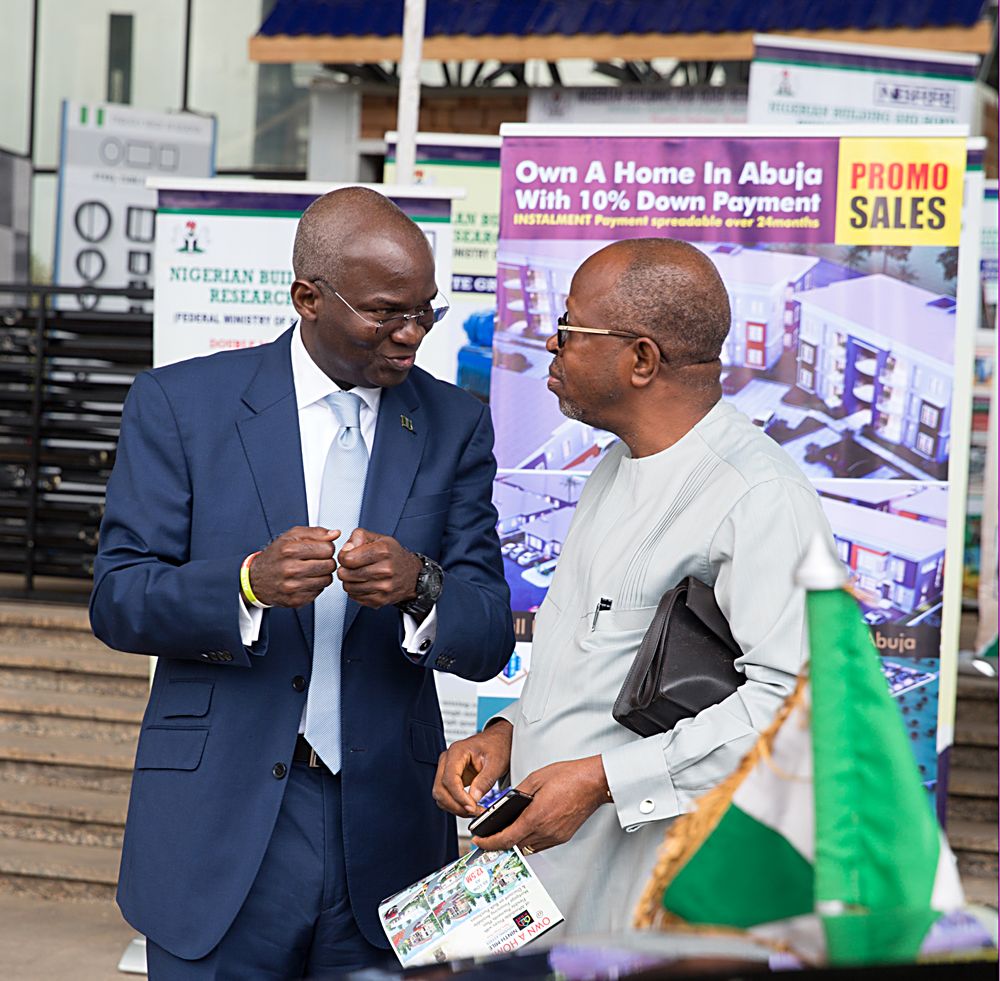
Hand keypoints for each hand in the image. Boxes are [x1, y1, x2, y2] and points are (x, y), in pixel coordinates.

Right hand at [249, 526, 337, 607]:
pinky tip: (306, 580)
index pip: (327, 549)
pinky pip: (319, 592)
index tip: (321, 549)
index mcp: (290, 550)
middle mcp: (290, 569)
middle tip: (317, 560)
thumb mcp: (291, 537)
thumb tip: (335, 534)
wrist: (257, 579)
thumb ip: (316, 532)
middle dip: (327, 561)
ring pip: (327, 580)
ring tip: (312, 570)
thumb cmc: (276, 556)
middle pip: (330, 565)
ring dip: (323, 574)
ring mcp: (292, 586)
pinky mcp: (295, 600)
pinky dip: (316, 586)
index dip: (327, 548)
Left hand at [335, 528, 422, 608]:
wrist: (412, 575)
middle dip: (344, 569)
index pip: (348, 559)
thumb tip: (345, 549)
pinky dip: (355, 590)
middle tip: (351, 567)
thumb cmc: (393, 556)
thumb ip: (358, 537)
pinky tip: (364, 583)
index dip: (343, 557)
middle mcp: (385, 569)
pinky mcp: (381, 600)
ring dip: (349, 581)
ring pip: (348, 587)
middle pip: (346, 574)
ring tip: (358, 574)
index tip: (348, 556)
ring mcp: (384, 587)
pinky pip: (355, 597)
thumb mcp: (378, 538)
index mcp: (383, 551)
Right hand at [433, 721, 512, 816]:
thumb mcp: (496, 763)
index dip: (459, 797)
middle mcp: (447, 759)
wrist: (498, 740)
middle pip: (440, 789)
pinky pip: (446, 795)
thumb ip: (485, 781)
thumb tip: (474, 799)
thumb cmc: (497, 746)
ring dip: (455, 807)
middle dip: (456, 805)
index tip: (472, 807)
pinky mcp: (450, 777)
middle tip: (474, 812)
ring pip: (440, 794)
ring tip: (474, 811)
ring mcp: (447, 768)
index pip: (449, 779)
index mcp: (457, 752)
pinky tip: (469, 807)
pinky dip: (455, 804)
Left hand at [471, 756, 609, 854]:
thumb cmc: (568, 777)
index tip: (479, 840)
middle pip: (515, 846)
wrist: (594, 782)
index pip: (506, 838)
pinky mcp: (563, 837)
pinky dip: (529, 839)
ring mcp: (555, 836)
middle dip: (499, 842)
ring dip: (515, 842)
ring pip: (528, 847)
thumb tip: (505, 803)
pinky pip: (540, 844)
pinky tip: (525, 828)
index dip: (490, 842)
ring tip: (504, 832)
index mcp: (536, 817)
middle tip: (488, 836)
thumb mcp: (535, 779)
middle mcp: (546, 831)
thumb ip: (517, 793)